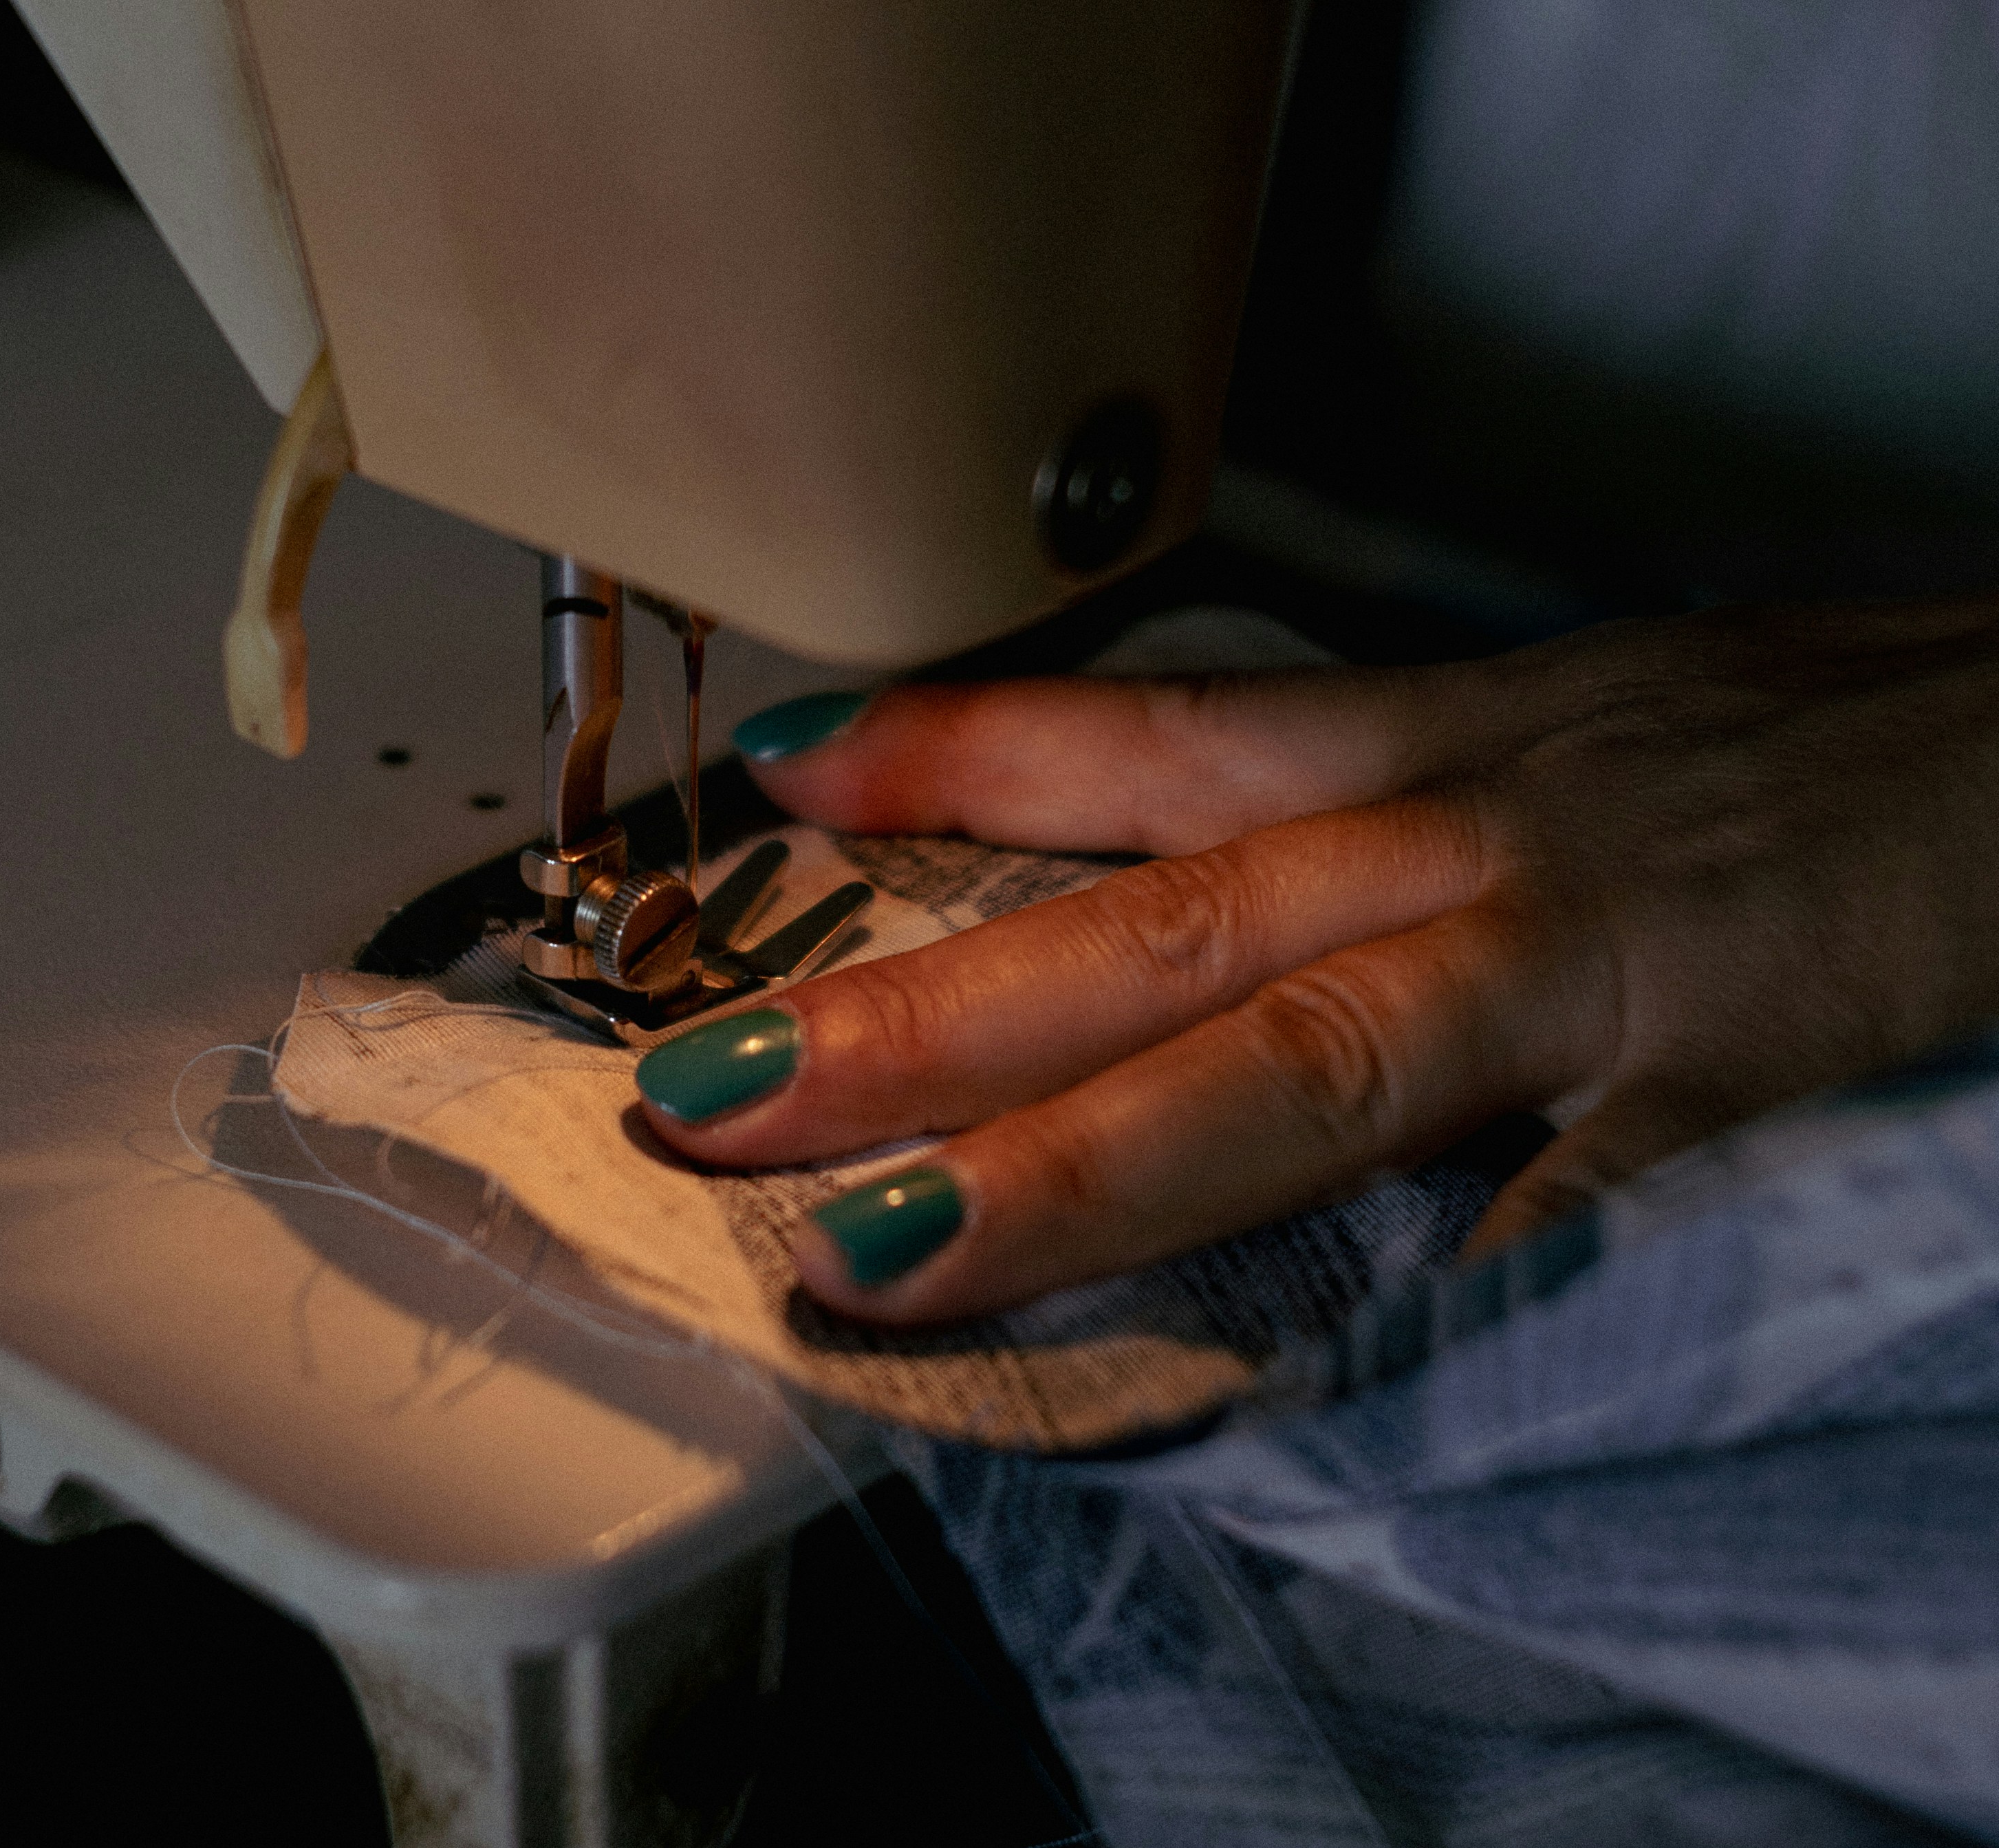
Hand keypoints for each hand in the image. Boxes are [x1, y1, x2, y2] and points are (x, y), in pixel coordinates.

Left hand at [634, 600, 1998, 1322]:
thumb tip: (1258, 894)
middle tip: (707, 1092)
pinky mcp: (1739, 1077)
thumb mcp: (1595, 732)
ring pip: (1296, 1056)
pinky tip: (1302, 1405)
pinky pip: (1565, 1212)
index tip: (791, 775)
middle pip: (1156, 926)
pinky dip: (1435, 1300)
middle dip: (920, 1017)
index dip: (965, 753)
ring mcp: (1595, 959)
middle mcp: (1478, 834)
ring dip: (1076, 1163)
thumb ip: (1423, 815)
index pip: (1157, 742)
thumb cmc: (1833, 744)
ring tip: (887, 1252)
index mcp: (1448, 751)